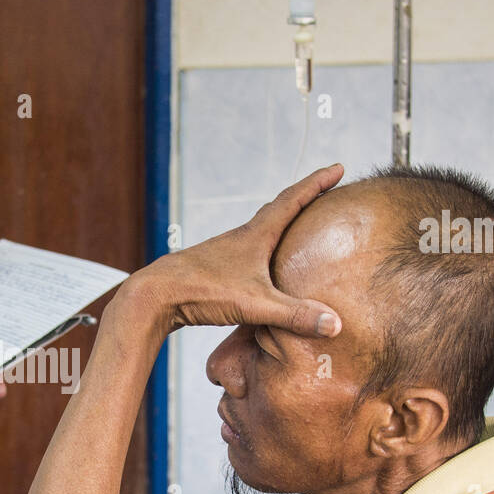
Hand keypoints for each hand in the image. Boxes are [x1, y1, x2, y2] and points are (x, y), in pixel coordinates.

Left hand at [127, 164, 344, 337]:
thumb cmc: (201, 292)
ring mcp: (225, 252)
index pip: (293, 200)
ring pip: (260, 230)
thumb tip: (335, 325)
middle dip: (304, 197)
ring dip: (281, 223)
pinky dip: (263, 249)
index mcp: (255, 236)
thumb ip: (294, 315)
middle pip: (278, 209)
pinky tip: (261, 265)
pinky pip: (246, 252)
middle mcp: (240, 238)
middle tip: (325, 188)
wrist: (153, 296)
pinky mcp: (213, 269)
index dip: (318, 183)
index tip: (339, 167)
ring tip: (298, 226)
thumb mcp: (254, 305)